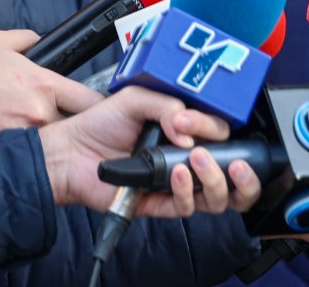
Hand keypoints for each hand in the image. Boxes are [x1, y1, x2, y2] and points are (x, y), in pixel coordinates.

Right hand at [0, 29, 100, 141]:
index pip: (89, 100)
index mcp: (42, 83)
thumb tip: (45, 41)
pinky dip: (23, 151)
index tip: (104, 112)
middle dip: (74, 128)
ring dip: (49, 142)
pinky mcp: (0, 151)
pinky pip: (22, 154)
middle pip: (74, 127)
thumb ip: (31, 40)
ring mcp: (19, 134)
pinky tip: (15, 146)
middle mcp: (36, 111)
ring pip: (49, 144)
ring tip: (40, 138)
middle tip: (74, 130)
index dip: (99, 107)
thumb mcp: (0, 42)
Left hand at [40, 86, 261, 216]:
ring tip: (196, 161)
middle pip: (233, 170)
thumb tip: (191, 133)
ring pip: (217, 196)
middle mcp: (187, 159)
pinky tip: (175, 174)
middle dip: (239, 164)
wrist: (70, 152)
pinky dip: (186, 193)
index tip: (188, 121)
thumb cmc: (100, 123)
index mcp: (188, 132)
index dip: (214, 127)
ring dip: (216, 180)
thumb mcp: (137, 99)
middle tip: (225, 155)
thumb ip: (169, 105)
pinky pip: (186, 208)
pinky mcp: (160, 205)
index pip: (222, 133)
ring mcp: (176, 184)